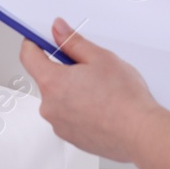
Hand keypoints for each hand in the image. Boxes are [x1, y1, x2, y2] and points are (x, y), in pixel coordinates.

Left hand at [18, 17, 163, 163]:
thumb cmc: (124, 99)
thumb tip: (58, 30)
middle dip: (64, 71)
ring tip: (100, 92)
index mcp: (52, 83)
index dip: (33, 43)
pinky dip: (80, 110)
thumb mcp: (100, 57)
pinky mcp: (72, 138)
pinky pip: (69, 117)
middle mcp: (50, 107)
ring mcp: (59, 125)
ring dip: (73, 92)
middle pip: (47, 79)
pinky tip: (101, 108)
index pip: (28, 56)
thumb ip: (73, 42)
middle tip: (89, 68)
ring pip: (60, 99)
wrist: (141, 133)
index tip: (39, 38)